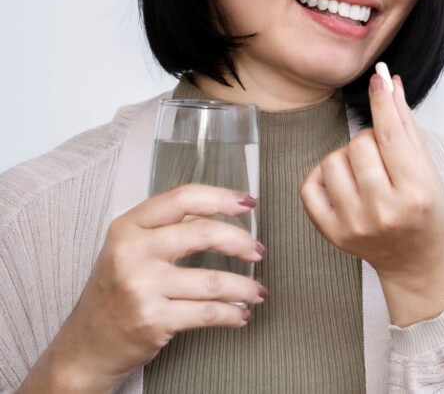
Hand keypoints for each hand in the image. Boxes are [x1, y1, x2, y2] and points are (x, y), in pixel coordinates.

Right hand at [19, 185, 265, 392]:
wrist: (85, 347)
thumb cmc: (115, 294)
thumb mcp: (128, 250)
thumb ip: (167, 228)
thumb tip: (219, 211)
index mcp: (127, 227)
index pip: (182, 198)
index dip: (221, 197)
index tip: (248, 203)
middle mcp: (131, 253)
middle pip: (204, 233)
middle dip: (241, 242)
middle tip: (258, 252)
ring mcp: (141, 287)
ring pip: (213, 280)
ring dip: (245, 286)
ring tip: (257, 291)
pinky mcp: (153, 320)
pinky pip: (208, 312)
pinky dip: (232, 313)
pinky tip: (241, 314)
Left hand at [300, 73, 443, 326]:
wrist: (415, 260)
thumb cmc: (425, 210)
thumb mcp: (427, 168)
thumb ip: (406, 124)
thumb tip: (389, 82)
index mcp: (415, 192)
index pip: (392, 136)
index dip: (382, 103)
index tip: (377, 81)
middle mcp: (384, 210)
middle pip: (360, 144)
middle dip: (370, 140)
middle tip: (383, 156)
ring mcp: (354, 224)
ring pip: (333, 160)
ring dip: (347, 158)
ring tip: (365, 172)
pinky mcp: (332, 232)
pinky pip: (310, 184)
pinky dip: (324, 176)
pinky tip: (343, 182)